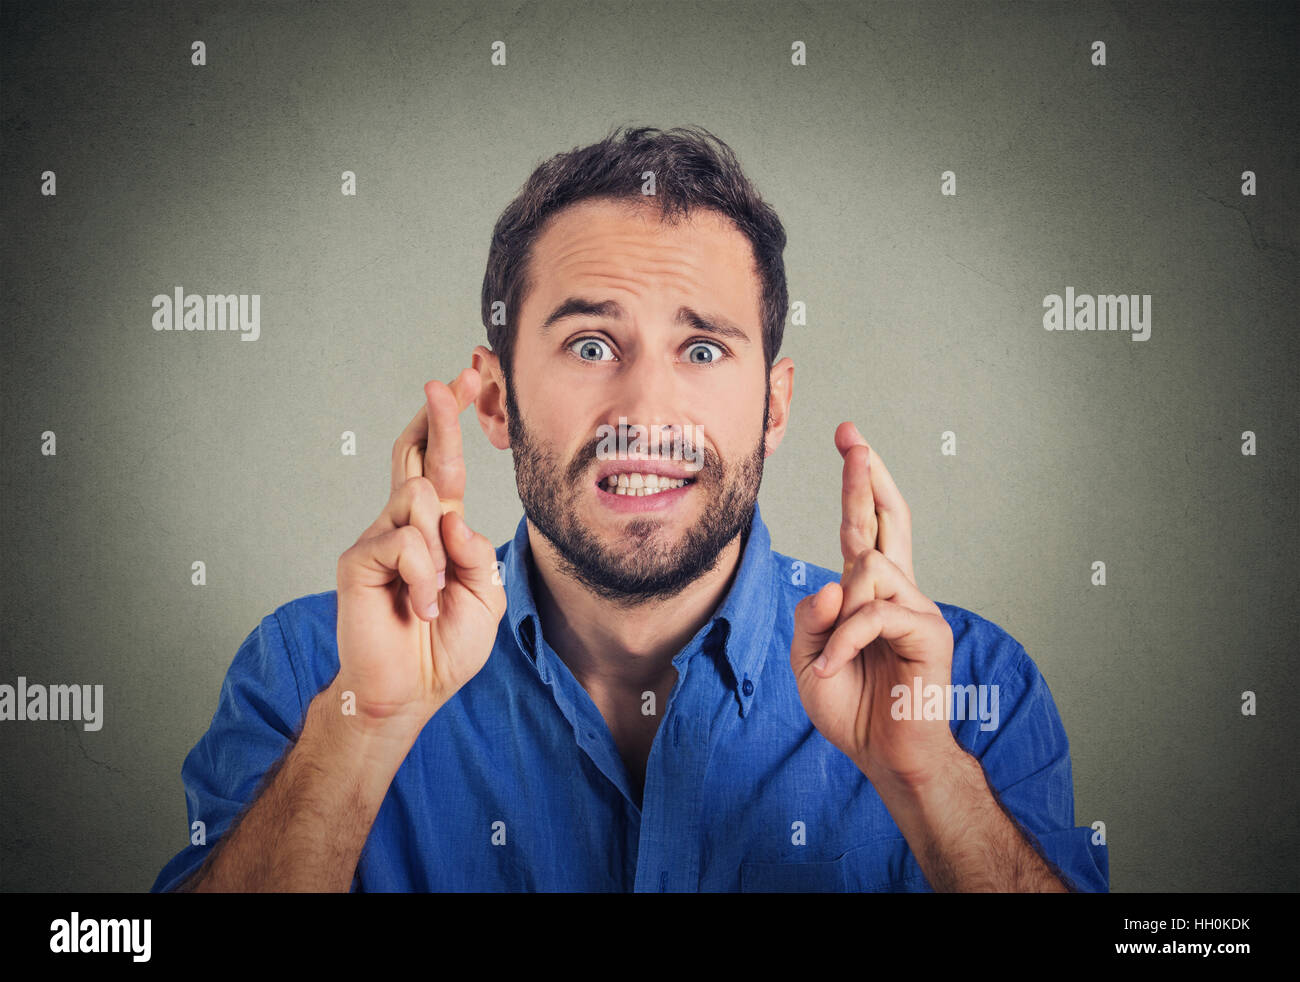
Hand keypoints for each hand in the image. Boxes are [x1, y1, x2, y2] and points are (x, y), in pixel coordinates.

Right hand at [334, 368, 506, 741]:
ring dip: (438, 551)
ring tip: (433, 596)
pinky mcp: (359, 560)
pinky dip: (423, 577)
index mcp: (438, 531)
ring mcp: (379, 539)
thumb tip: (452, 518)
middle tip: (448, 380)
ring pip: (419, 498)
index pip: (442, 467)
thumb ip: (475, 553)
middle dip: (438, 416)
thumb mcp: (483, 596)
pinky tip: (419, 606)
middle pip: (418, 456)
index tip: (464, 381)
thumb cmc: (444, 645)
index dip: (450, 425)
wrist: (410, 690)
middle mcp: (406, 526)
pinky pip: (405, 542)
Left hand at [790, 422, 957, 789]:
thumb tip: (834, 582)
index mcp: (868, 592)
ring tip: (834, 659)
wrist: (885, 756)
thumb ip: (811, 617)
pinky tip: (835, 670)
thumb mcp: (808, 657)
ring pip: (869, 570)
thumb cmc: (850, 706)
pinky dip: (844, 644)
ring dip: (840, 616)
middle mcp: (896, 591)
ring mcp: (917, 609)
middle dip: (867, 477)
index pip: (865, 527)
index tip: (850, 440)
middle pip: (888, 519)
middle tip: (853, 438)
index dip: (859, 485)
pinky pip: (874, 615)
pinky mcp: (929, 633)